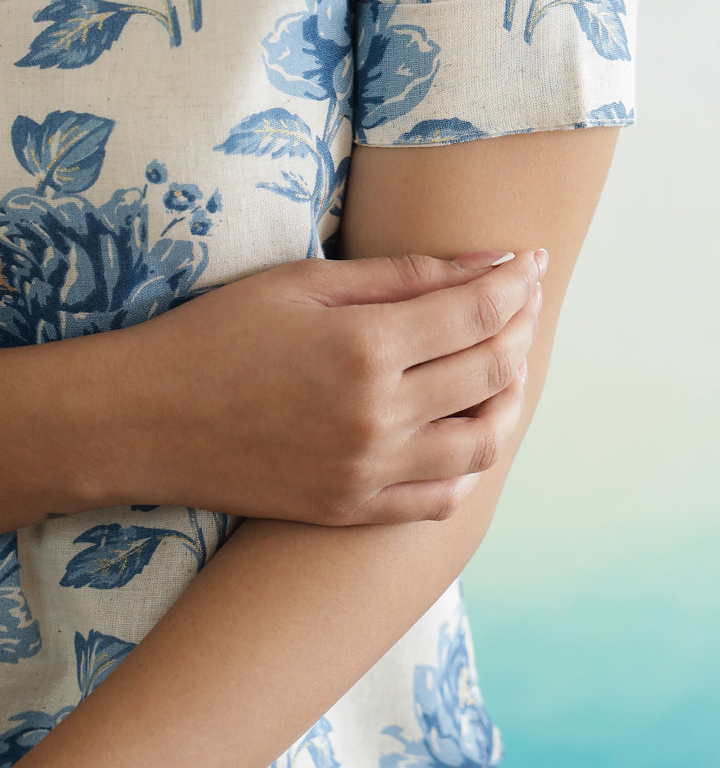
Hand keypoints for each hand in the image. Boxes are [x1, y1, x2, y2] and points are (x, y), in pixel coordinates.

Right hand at [109, 249, 546, 525]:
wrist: (141, 420)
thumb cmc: (219, 333)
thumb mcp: (306, 281)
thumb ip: (404, 274)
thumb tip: (488, 260)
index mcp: (365, 346)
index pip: (479, 312)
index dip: (516, 280)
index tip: (530, 258)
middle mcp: (377, 415)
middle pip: (492, 370)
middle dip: (522, 325)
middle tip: (523, 297)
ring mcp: (367, 471)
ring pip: (483, 444)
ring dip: (510, 399)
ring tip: (506, 364)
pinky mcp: (350, 509)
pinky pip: (440, 499)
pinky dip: (470, 464)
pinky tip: (466, 429)